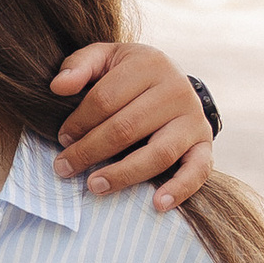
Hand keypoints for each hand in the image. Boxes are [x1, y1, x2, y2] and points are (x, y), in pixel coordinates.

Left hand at [50, 41, 213, 211]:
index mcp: (149, 65)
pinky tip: (157, 204)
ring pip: (158, 153)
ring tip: (95, 186)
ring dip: (124, 174)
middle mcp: (176, 90)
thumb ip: (79, 66)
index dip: (79, 122)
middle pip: (127, 128)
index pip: (106, 99)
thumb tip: (59, 87)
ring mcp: (194, 118)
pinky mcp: (204, 143)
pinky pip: (198, 170)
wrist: (172, 82)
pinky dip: (179, 189)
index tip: (62, 139)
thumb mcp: (104, 59)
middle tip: (65, 167)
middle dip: (90, 151)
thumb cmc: (128, 74)